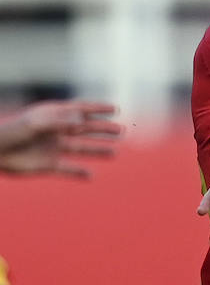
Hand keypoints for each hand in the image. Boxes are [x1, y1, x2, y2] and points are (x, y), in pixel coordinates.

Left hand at [0, 100, 121, 175]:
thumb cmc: (13, 132)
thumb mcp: (37, 123)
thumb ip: (61, 121)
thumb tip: (84, 119)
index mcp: (53, 116)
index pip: (79, 110)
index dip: (98, 108)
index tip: (116, 109)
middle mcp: (56, 131)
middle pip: (85, 130)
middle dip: (104, 130)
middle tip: (122, 132)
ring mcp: (53, 148)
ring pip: (81, 149)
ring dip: (98, 150)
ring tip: (114, 152)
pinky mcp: (49, 165)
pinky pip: (68, 169)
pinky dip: (79, 173)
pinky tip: (90, 176)